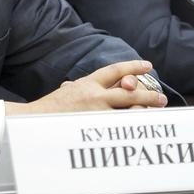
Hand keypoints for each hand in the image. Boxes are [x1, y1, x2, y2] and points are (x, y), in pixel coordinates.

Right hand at [6, 60, 168, 115]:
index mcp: (87, 83)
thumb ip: (74, 88)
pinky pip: (120, 127)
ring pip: (129, 109)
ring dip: (145, 111)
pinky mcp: (95, 127)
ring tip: (156, 113)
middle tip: (161, 98)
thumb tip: (73, 85)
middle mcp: (94, 95)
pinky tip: (144, 128)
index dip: (133, 66)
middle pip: (129, 91)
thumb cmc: (48, 110)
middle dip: (148, 94)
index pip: (114, 70)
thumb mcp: (64, 93)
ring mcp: (96, 112)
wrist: (33, 121)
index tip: (147, 65)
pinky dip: (133, 126)